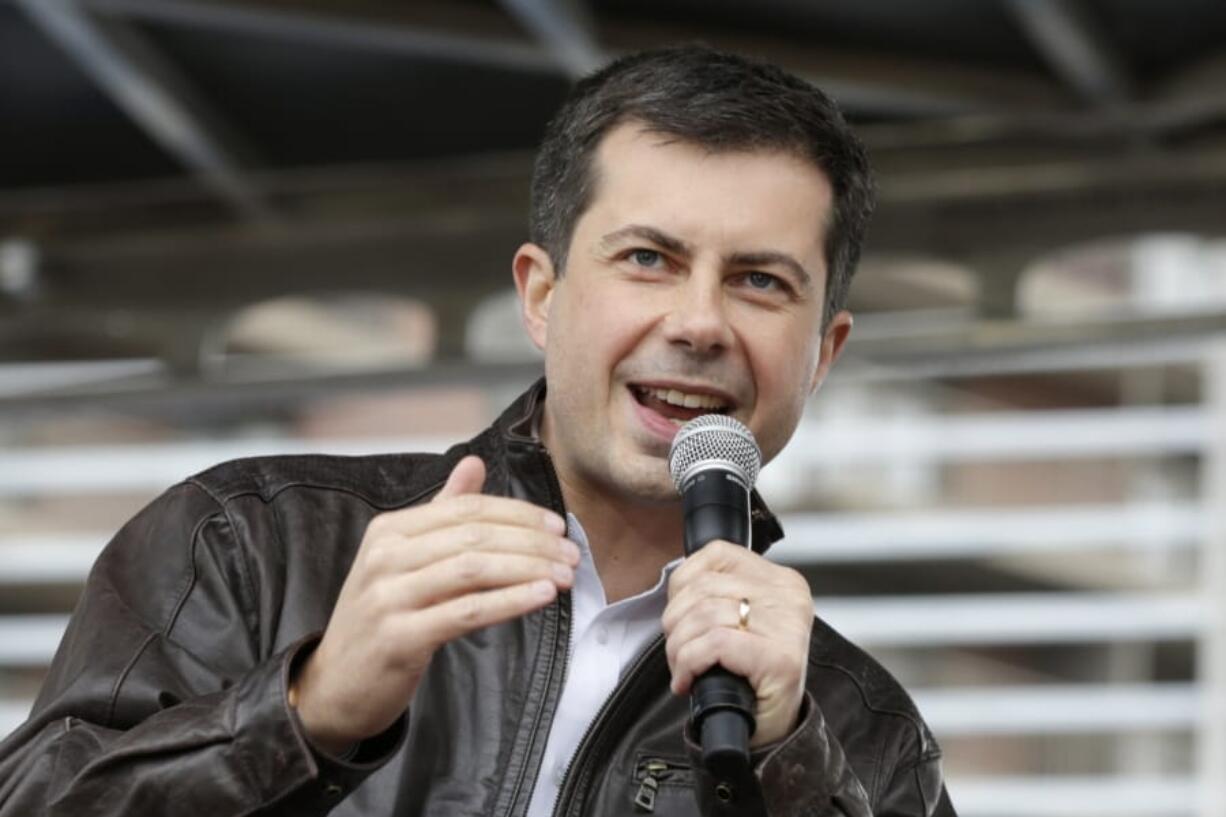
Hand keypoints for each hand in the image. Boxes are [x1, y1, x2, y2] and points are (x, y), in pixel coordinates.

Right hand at [289, 455, 579, 754]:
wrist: (334, 686)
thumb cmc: (380, 619)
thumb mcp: (403, 559)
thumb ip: (442, 511)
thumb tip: (474, 463)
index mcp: (389, 531)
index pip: (465, 509)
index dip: (518, 514)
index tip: (556, 526)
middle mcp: (385, 557)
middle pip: (474, 535)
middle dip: (531, 541)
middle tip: (571, 553)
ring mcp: (388, 596)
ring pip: (473, 569)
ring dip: (528, 569)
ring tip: (564, 575)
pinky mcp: (399, 637)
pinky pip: (466, 611)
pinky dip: (510, 601)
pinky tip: (540, 597)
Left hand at [662, 541, 812, 747]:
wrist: (774, 731)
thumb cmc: (751, 677)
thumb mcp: (738, 622)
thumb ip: (717, 594)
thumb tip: (676, 589)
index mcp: (780, 580)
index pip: (716, 555)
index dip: (681, 586)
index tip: (678, 617)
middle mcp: (789, 596)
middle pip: (704, 587)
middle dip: (675, 623)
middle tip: (677, 654)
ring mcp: (787, 626)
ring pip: (703, 614)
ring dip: (678, 648)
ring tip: (682, 669)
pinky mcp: (779, 657)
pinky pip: (713, 643)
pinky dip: (689, 663)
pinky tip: (688, 681)